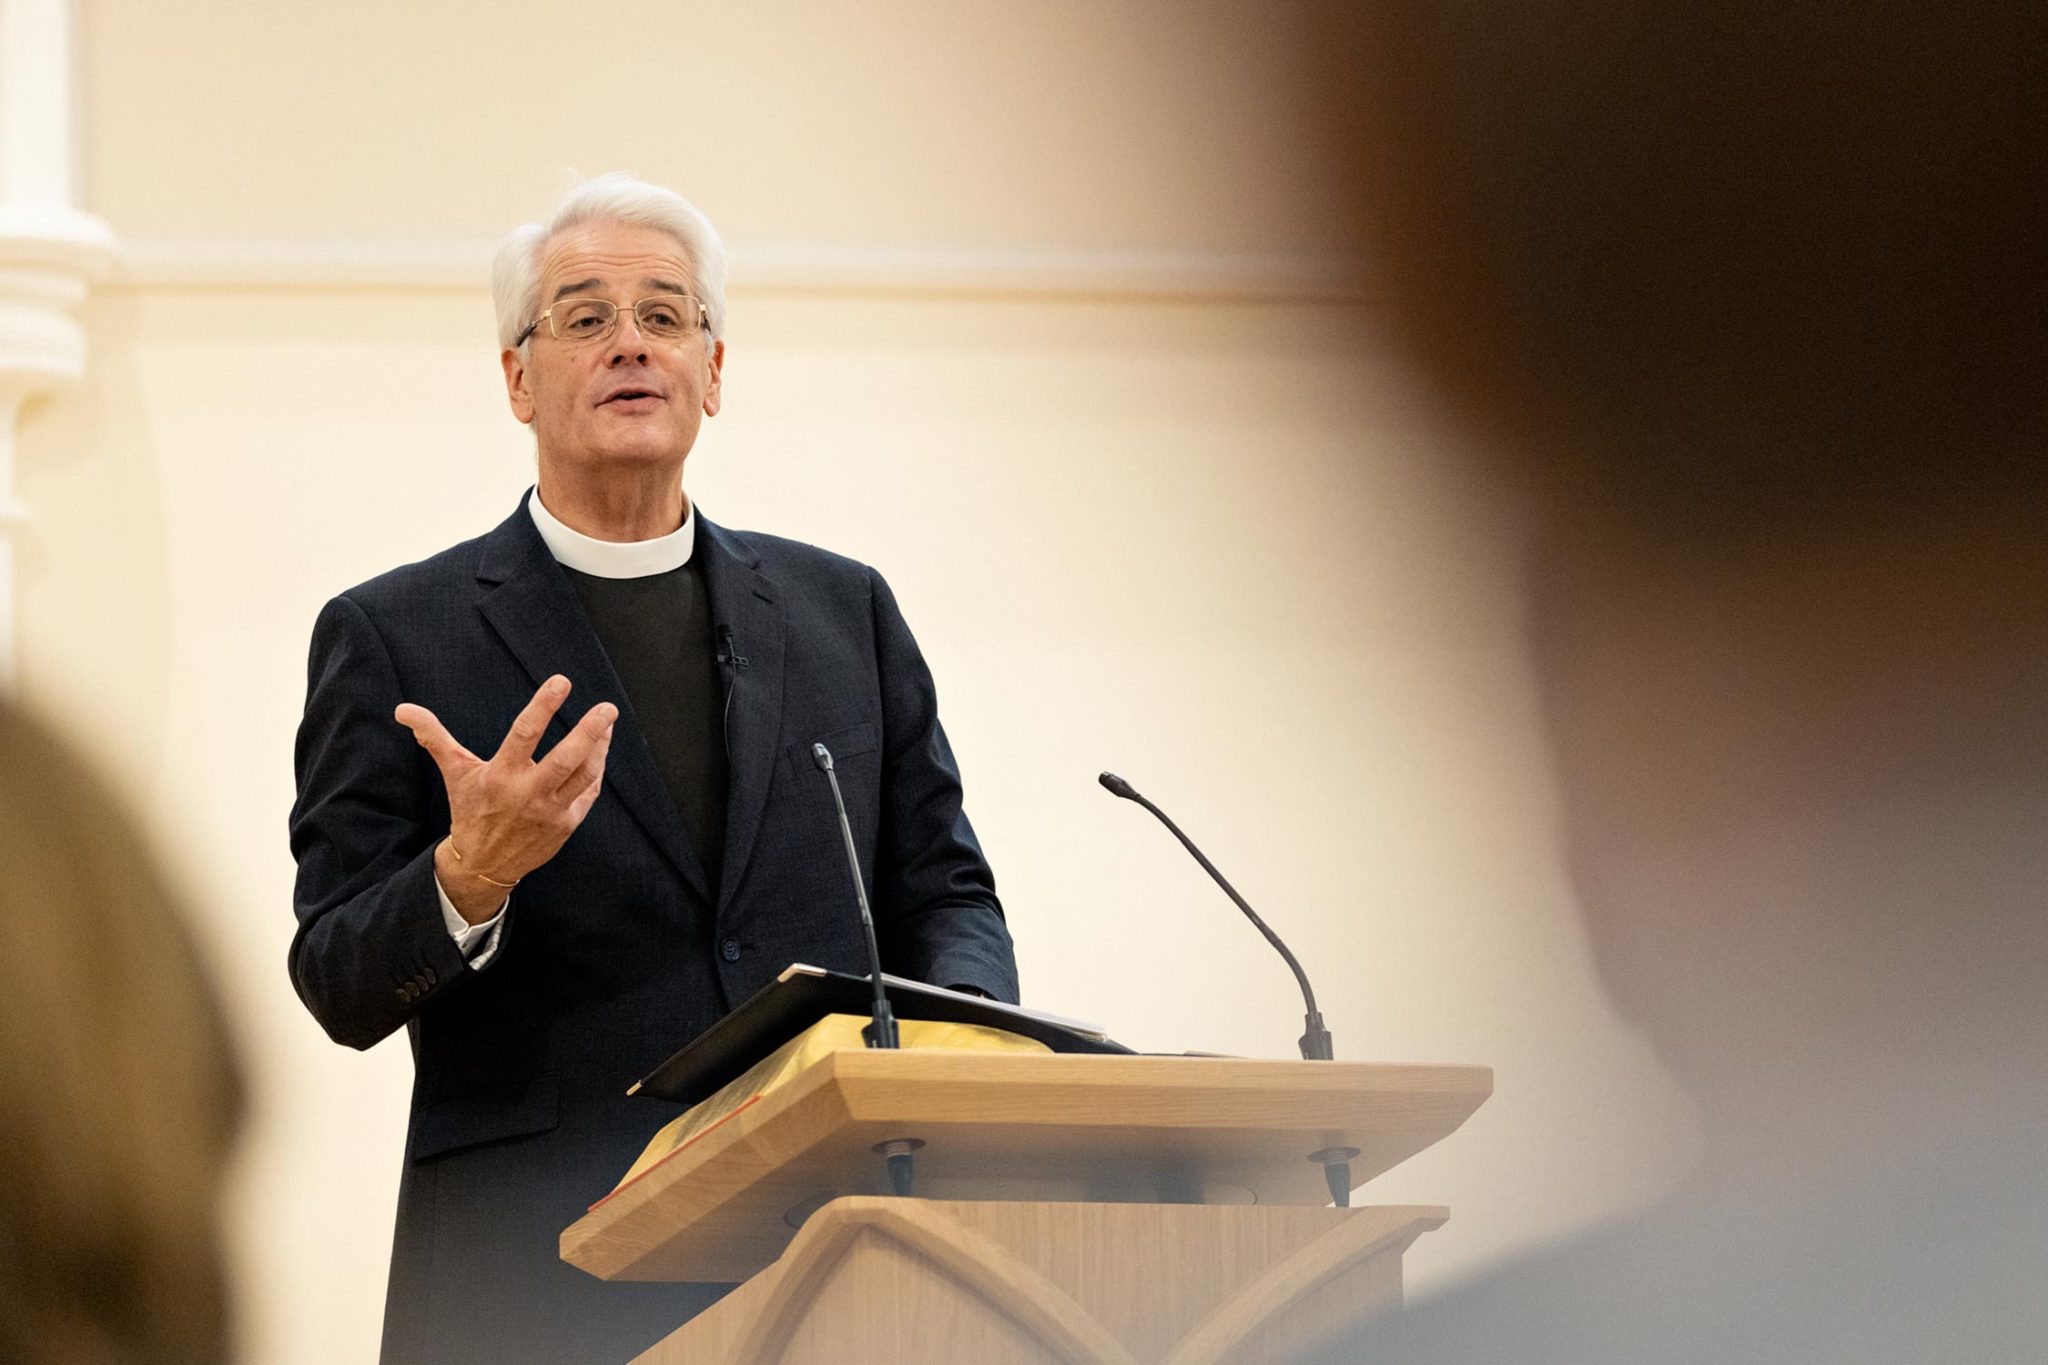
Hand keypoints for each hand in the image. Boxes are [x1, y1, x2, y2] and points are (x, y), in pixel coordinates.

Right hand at [394, 675, 615, 923]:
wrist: (484, 863)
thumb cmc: (471, 810)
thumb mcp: (455, 773)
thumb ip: (435, 737)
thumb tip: (403, 709)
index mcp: (501, 776)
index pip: (525, 733)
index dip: (543, 706)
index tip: (562, 682)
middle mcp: (528, 793)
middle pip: (566, 758)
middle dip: (589, 731)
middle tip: (607, 707)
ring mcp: (551, 811)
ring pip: (585, 774)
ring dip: (600, 746)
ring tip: (607, 722)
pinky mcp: (567, 824)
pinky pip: (590, 792)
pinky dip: (598, 769)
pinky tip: (601, 749)